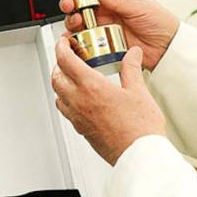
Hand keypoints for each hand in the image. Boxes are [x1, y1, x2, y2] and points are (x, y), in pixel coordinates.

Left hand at [52, 39, 165, 164]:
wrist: (140, 155)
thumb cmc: (140, 128)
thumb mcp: (139, 91)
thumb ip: (132, 69)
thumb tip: (132, 54)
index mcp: (92, 88)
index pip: (66, 61)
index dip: (62, 47)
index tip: (64, 42)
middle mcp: (80, 102)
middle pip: (56, 78)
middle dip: (58, 64)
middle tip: (67, 57)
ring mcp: (79, 118)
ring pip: (58, 96)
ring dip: (61, 83)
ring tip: (73, 77)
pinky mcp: (82, 131)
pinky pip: (66, 111)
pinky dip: (67, 100)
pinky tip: (81, 100)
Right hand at [55, 0, 177, 70]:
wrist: (168, 48)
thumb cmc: (160, 22)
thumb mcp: (140, 6)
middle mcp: (107, 10)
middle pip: (80, 4)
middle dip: (70, 3)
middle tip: (70, 6)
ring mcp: (104, 27)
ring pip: (80, 22)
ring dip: (72, 21)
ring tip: (76, 23)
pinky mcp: (104, 44)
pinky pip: (85, 41)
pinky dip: (76, 40)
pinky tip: (74, 40)